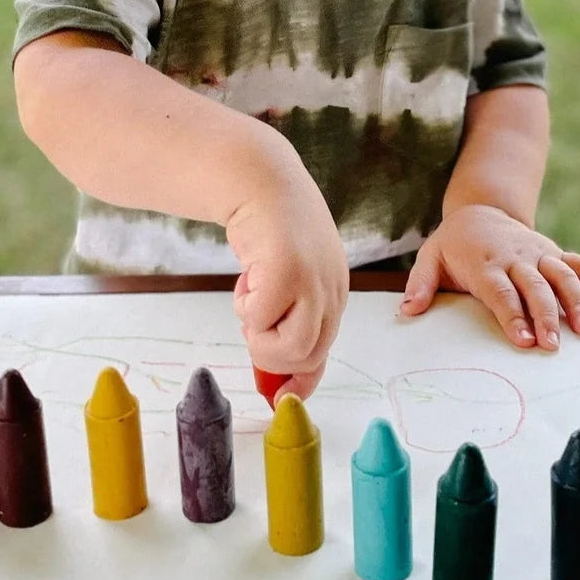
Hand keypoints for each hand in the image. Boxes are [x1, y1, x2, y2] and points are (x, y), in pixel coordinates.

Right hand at [227, 165, 348, 401]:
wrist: (259, 180)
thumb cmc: (270, 231)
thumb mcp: (289, 279)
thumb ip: (288, 319)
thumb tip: (273, 383)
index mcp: (336, 293)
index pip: (324, 351)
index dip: (302, 380)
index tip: (279, 399)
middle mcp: (332, 290)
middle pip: (307, 357)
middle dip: (271, 356)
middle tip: (252, 328)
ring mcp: (313, 282)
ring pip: (289, 349)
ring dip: (257, 336)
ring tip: (249, 302)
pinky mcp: (287, 272)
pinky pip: (259, 320)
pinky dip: (243, 306)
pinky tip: (246, 278)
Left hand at [400, 205, 579, 349]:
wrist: (481, 209)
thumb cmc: (454, 244)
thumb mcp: (430, 257)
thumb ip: (420, 284)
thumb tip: (407, 311)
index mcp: (485, 263)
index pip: (501, 291)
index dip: (513, 315)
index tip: (523, 340)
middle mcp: (516, 258)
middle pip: (534, 288)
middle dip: (545, 317)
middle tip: (553, 345)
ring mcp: (539, 254)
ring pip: (562, 277)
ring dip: (577, 304)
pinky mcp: (554, 253)